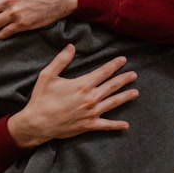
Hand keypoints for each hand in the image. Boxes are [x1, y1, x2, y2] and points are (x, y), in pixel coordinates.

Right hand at [7, 44, 138, 148]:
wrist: (38, 123)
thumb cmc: (42, 98)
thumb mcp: (48, 75)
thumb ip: (61, 60)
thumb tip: (71, 46)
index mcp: (82, 85)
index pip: (103, 72)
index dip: (114, 65)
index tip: (123, 59)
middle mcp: (90, 98)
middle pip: (112, 86)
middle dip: (124, 79)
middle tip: (134, 74)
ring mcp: (91, 113)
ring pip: (113, 103)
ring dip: (125, 97)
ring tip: (136, 92)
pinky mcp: (88, 125)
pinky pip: (106, 125)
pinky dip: (116, 125)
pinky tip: (125, 125)